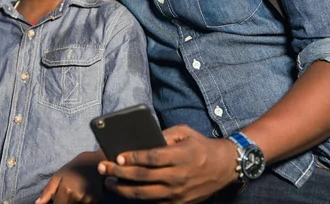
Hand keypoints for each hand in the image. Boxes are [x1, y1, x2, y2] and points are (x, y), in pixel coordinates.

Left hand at [36, 151, 103, 203]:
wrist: (96, 161)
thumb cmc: (74, 167)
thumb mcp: (58, 176)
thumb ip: (47, 191)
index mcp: (67, 190)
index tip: (56, 200)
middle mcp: (78, 197)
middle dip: (64, 202)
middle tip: (67, 192)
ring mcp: (89, 200)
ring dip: (73, 202)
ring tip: (75, 191)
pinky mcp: (97, 200)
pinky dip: (82, 202)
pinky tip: (83, 193)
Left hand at [97, 125, 238, 202]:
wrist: (224, 167)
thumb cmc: (201, 146)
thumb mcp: (185, 132)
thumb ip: (165, 134)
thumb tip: (144, 139)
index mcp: (181, 156)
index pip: (152, 158)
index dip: (134, 157)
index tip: (118, 156)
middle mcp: (179, 176)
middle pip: (144, 177)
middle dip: (120, 173)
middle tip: (105, 168)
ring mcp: (178, 193)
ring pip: (145, 195)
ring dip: (124, 189)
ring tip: (110, 182)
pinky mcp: (179, 203)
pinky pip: (154, 203)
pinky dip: (138, 199)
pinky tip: (126, 191)